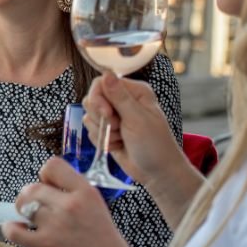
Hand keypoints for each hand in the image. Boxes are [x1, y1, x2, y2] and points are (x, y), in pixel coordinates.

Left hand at [2, 158, 149, 246]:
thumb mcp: (98, 211)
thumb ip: (76, 199)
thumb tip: (51, 190)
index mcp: (87, 194)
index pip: (53, 166)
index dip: (45, 175)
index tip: (46, 186)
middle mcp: (71, 205)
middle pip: (33, 187)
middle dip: (29, 196)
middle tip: (34, 208)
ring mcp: (57, 225)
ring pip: (23, 205)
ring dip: (21, 211)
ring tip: (28, 220)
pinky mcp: (46, 245)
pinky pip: (14, 230)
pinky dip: (10, 229)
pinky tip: (18, 231)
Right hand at [81, 72, 182, 186]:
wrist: (156, 172)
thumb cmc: (155, 145)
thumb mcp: (138, 120)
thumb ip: (120, 97)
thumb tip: (107, 73)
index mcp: (134, 92)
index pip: (101, 83)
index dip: (98, 98)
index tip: (106, 112)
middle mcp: (121, 100)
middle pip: (91, 99)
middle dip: (101, 118)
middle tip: (118, 128)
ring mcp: (113, 116)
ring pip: (89, 116)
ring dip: (103, 132)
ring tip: (122, 138)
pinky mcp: (106, 130)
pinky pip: (90, 131)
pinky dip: (102, 140)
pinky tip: (118, 145)